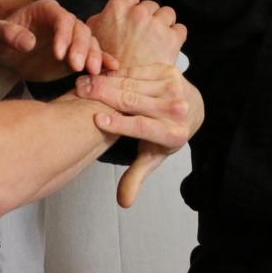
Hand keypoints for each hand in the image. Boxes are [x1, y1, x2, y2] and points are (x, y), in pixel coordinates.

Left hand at [0, 0, 109, 81]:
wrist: (6, 57)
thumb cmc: (0, 42)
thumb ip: (10, 34)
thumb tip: (29, 42)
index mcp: (46, 10)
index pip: (62, 18)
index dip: (64, 35)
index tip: (58, 54)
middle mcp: (63, 21)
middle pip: (80, 29)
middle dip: (80, 47)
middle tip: (76, 66)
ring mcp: (72, 38)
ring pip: (90, 42)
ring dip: (93, 55)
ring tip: (92, 71)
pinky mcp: (76, 54)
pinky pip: (92, 54)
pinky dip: (103, 60)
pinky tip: (111, 68)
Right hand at [76, 64, 204, 207]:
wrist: (192, 107)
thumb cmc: (164, 134)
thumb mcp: (152, 157)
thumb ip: (135, 176)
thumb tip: (124, 202)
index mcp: (173, 134)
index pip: (142, 127)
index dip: (119, 123)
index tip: (96, 118)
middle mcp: (176, 109)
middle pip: (134, 101)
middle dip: (104, 95)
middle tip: (79, 92)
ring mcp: (173, 87)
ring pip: (132, 83)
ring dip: (105, 82)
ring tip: (83, 84)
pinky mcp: (168, 70)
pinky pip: (136, 70)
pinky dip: (115, 72)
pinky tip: (97, 76)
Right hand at [87, 0, 186, 67]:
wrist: (120, 90)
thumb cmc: (104, 67)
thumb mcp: (92, 38)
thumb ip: (100, 21)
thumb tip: (104, 15)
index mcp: (117, 10)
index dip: (133, 6)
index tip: (133, 18)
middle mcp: (138, 14)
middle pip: (150, 5)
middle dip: (149, 17)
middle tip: (145, 34)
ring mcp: (156, 26)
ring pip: (168, 14)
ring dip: (164, 25)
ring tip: (157, 40)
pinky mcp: (172, 39)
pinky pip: (180, 29)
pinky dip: (176, 37)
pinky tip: (168, 46)